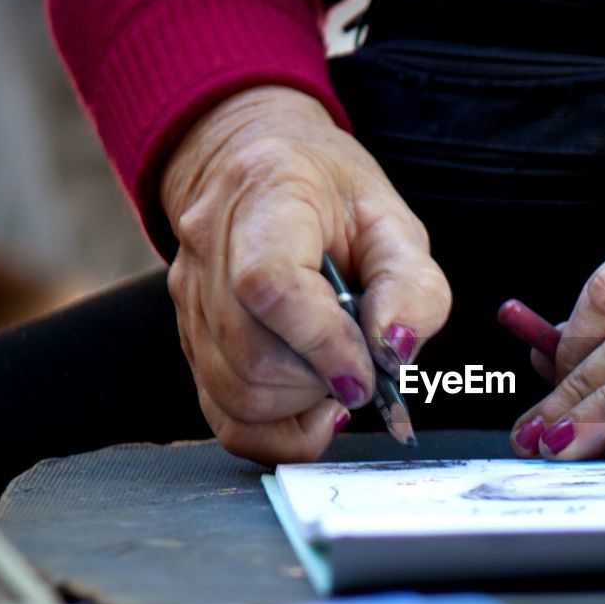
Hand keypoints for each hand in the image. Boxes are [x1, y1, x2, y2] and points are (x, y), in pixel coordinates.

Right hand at [161, 86, 449, 463]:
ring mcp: (191, 299)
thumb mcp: (395, 226)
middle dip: (321, 381)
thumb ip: (413, 287)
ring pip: (236, 395)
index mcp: (265, 196)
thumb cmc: (335, 199)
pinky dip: (278, 431)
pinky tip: (311, 406)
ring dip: (302, 404)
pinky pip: (225, 417)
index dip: (324, 345)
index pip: (271, 287)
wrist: (263, 172)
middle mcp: (210, 248)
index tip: (366, 373)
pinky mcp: (192, 343)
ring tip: (338, 372)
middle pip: (252, 358)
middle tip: (361, 363)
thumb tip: (396, 351)